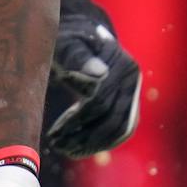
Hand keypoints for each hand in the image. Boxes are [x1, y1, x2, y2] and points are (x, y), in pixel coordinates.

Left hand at [42, 0, 141, 156]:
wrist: (81, 36)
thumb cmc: (67, 39)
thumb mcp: (66, 43)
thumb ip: (79, 56)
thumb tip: (99, 74)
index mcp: (122, 64)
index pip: (99, 102)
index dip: (75, 121)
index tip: (53, 134)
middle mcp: (133, 80)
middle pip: (112, 119)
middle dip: (83, 137)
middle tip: (56, 145)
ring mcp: (134, 93)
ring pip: (119, 130)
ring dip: (93, 145)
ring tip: (65, 150)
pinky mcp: (129, 104)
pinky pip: (120, 131)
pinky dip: (101, 143)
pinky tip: (78, 150)